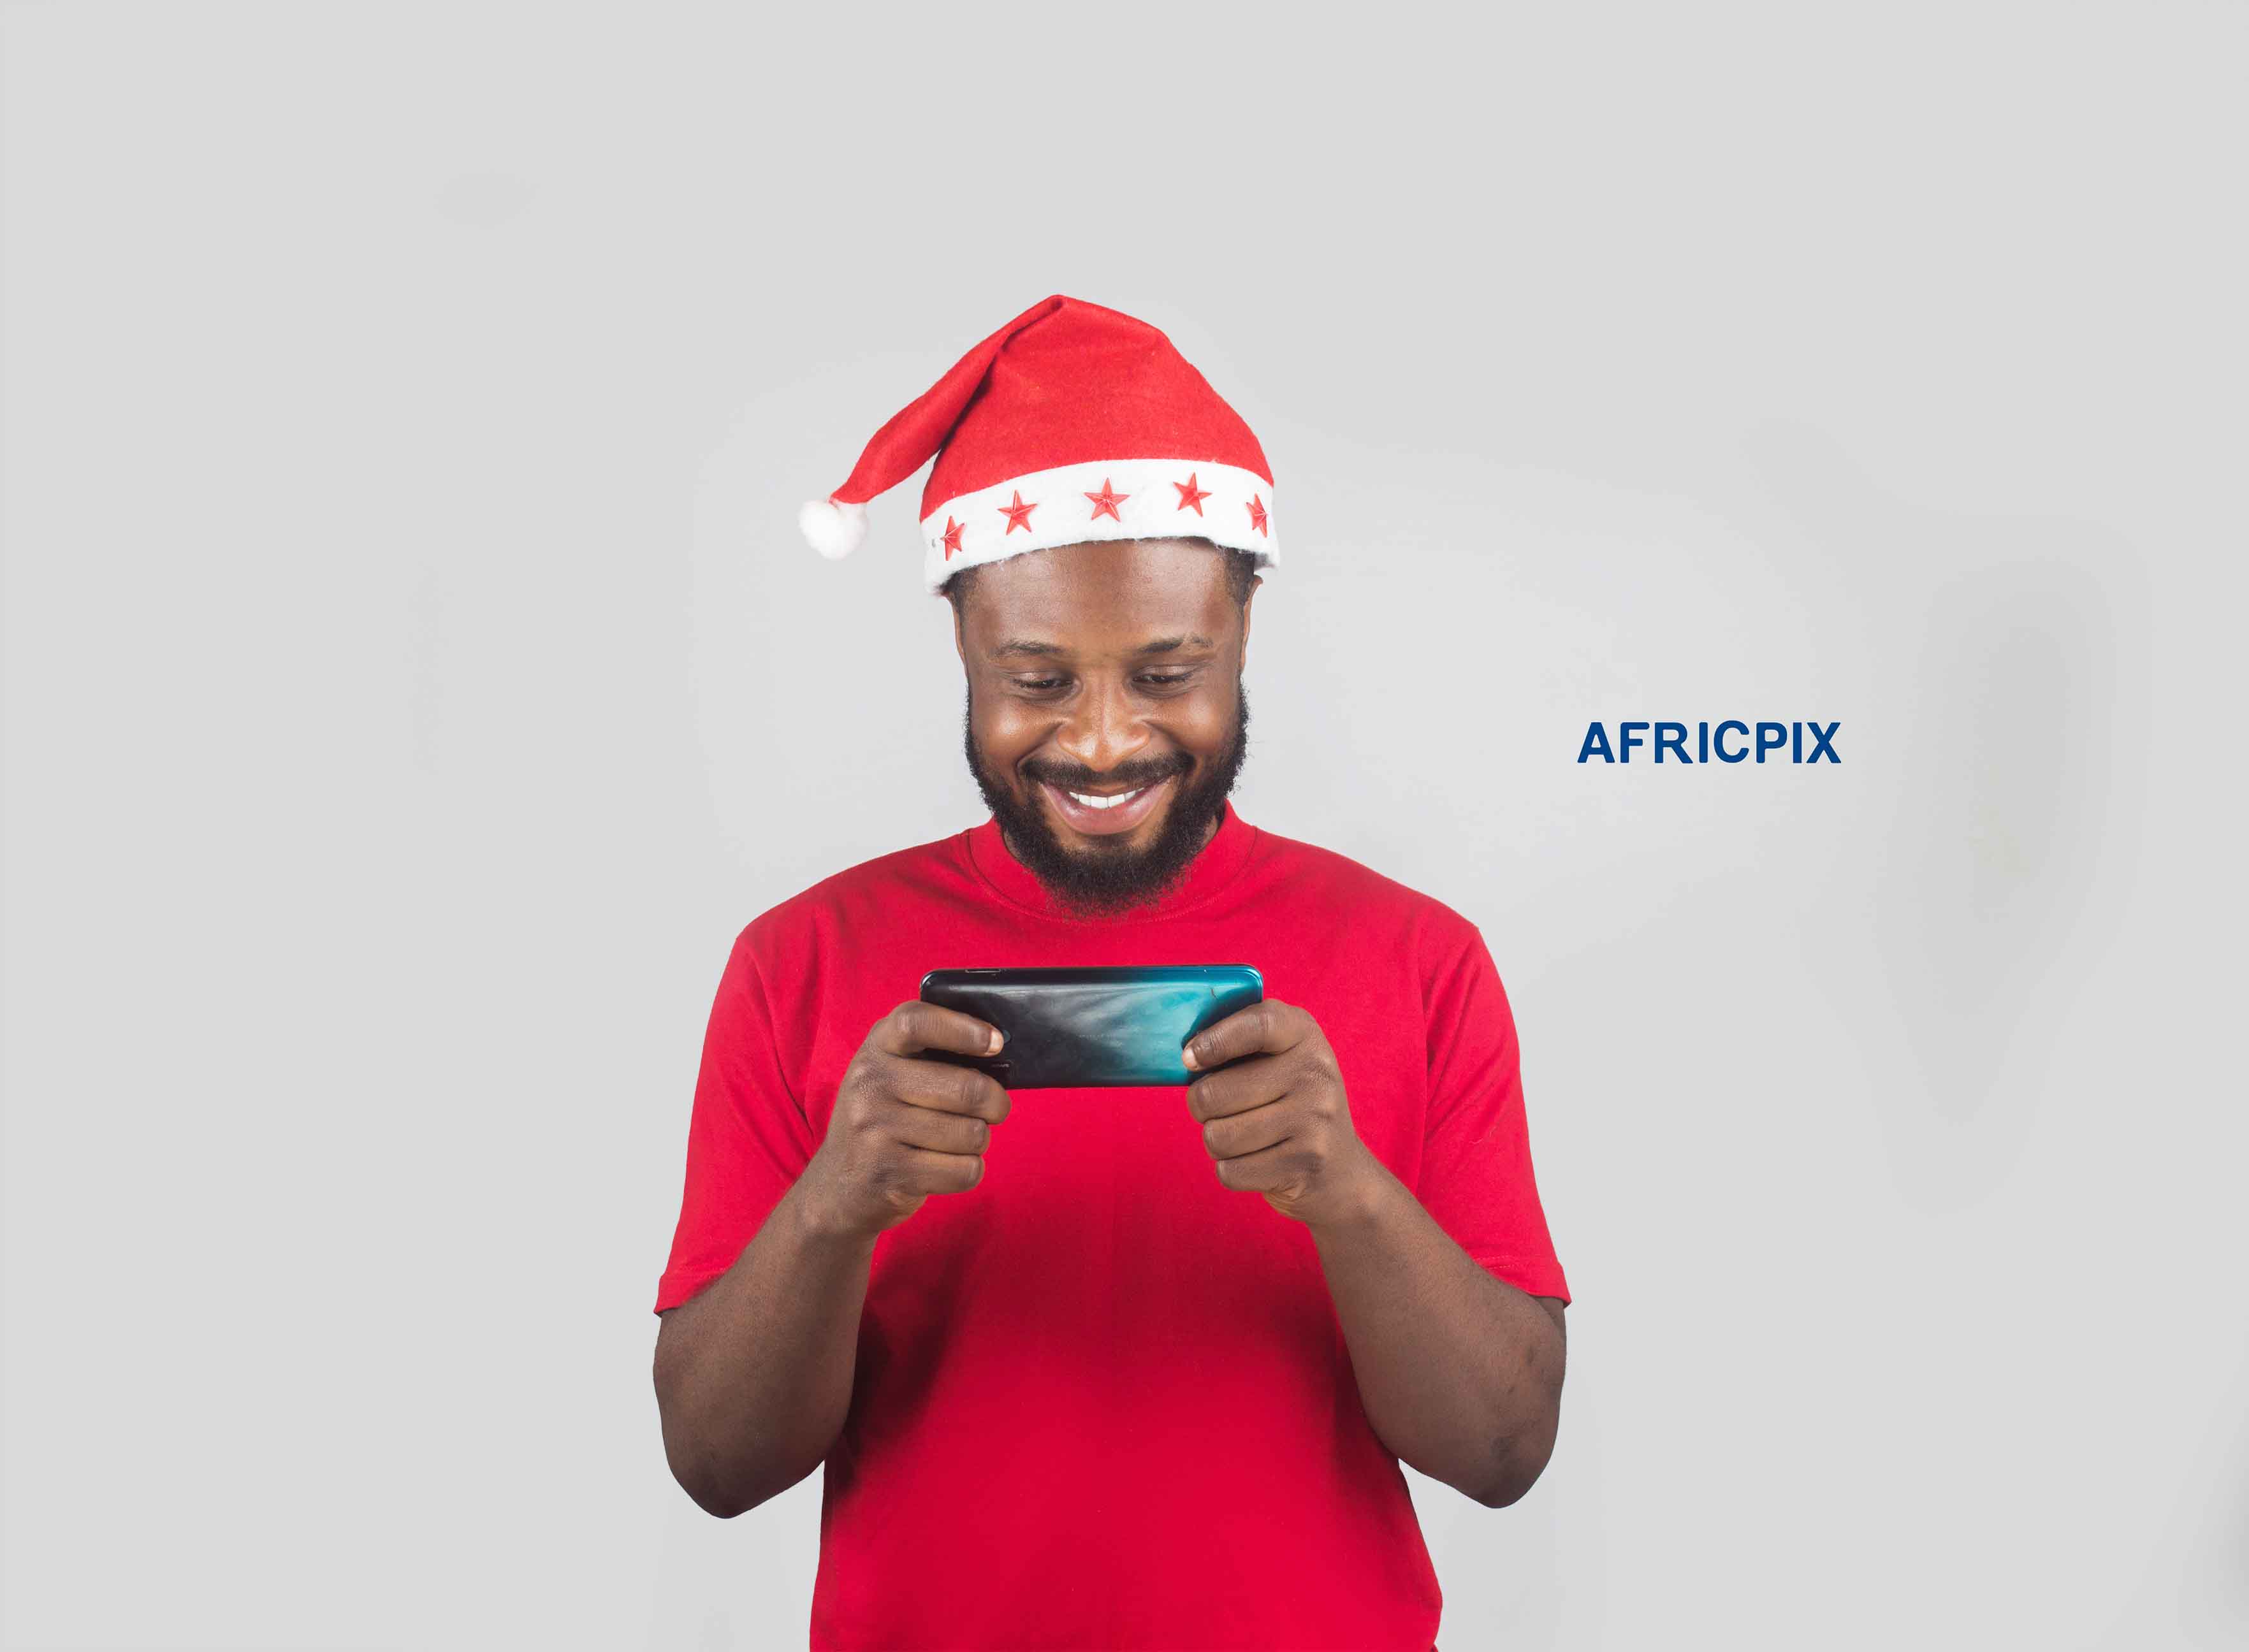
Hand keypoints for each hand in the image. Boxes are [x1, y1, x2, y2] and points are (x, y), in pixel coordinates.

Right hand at [802, 1002, 1010, 1240]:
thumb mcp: (890, 1074)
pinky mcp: (891, 1173)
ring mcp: (876, 1131)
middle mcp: (870, 1085)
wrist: (837, 1185)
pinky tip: (948, 1166)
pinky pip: (964, 1170)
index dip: (963, 1029)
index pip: (917, 1022)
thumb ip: (928, 1054)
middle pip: (967, 1088)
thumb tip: (995, 1049)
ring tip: (959, 1140)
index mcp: (875, 1049)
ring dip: (979, 1141)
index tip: (994, 1043)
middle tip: (995, 1109)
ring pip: (971, 1134)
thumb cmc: (883, 1119)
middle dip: (996, 1103)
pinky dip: (969, 1170)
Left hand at [1182, 999, 1381, 1227]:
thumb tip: (1186, 1057)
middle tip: (1220, 1109)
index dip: (1214, 1041)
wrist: (1340, 1172)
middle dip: (1201, 1107)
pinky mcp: (1304, 1164)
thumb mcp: (1280, 1059)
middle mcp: (1315, 1073)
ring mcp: (1314, 1121)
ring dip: (1216, 1141)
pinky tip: (1256, 1162)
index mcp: (1304, 1035)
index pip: (1257, 1025)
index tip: (1189, 1059)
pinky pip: (1230, 1171)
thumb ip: (1239, 1044)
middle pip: (1214, 1093)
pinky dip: (1231, 1171)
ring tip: (1242, 1136)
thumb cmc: (1288, 1104)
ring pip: (1217, 1137)